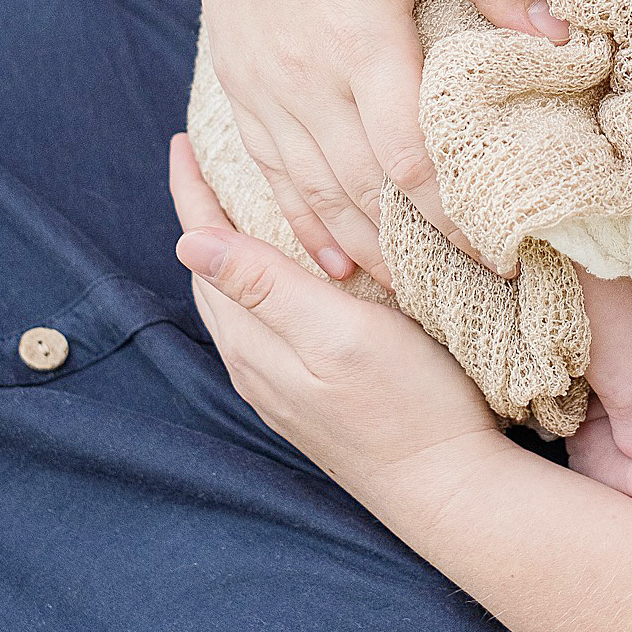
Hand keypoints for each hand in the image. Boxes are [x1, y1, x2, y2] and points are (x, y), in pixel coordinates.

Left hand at [170, 135, 500, 497]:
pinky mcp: (314, 398)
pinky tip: (291, 274)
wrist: (450, 489)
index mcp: (255, 340)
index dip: (193, 193)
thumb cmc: (408, 404)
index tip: (182, 142)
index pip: (205, 251)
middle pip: (214, 275)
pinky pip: (268, 325)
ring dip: (233, 248)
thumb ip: (267, 286)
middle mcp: (257, 365)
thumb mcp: (340, 333)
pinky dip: (263, 283)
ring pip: (239, 302)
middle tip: (207, 159)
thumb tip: (187, 241)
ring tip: (241, 202)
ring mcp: (283, 386)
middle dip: (205, 215)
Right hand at [187, 0, 568, 285]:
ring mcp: (264, 80)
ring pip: (310, 189)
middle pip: (363, 190)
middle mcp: (306, 73)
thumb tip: (567, 35)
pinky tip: (325, 255)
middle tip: (470, 294)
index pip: (412, 158)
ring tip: (407, 292)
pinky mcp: (238, 75)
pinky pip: (265, 166)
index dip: (456, 217)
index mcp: (362, 37)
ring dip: (359, 246)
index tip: (502, 257)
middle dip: (417, 248)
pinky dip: (296, 217)